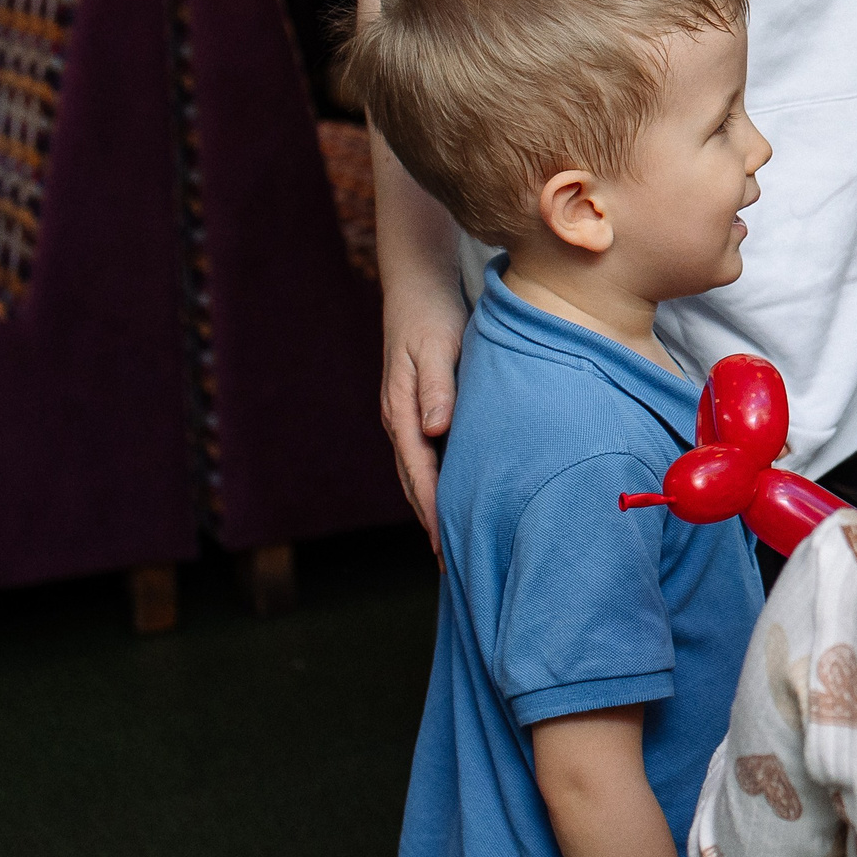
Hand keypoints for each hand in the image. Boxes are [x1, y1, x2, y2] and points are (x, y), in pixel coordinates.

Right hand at [383, 287, 464, 555]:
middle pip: (414, 483)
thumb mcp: (438, 349)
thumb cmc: (432, 317)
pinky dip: (439, 482)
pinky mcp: (421, 411)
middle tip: (451, 565)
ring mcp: (408, 418)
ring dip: (432, 508)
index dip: (432, 512)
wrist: (418, 291)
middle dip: (431, 523)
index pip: (418, 473)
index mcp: (402, 413)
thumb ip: (439, 389)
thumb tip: (435, 430)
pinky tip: (456, 496)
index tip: (444, 546)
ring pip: (418, 473)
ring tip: (453, 543)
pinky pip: (429, 456)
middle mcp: (401, 421)